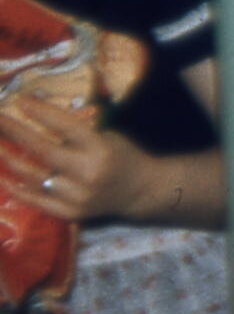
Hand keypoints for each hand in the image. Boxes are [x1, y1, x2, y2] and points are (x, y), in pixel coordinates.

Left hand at [0, 96, 148, 221]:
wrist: (140, 191)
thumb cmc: (122, 156)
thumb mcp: (107, 135)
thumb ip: (77, 130)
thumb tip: (37, 115)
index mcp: (101, 148)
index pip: (65, 126)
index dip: (40, 112)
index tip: (19, 100)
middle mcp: (88, 173)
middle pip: (43, 150)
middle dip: (15, 132)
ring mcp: (78, 196)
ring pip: (33, 176)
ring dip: (8, 159)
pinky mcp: (72, 213)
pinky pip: (37, 201)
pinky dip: (17, 190)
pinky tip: (2, 178)